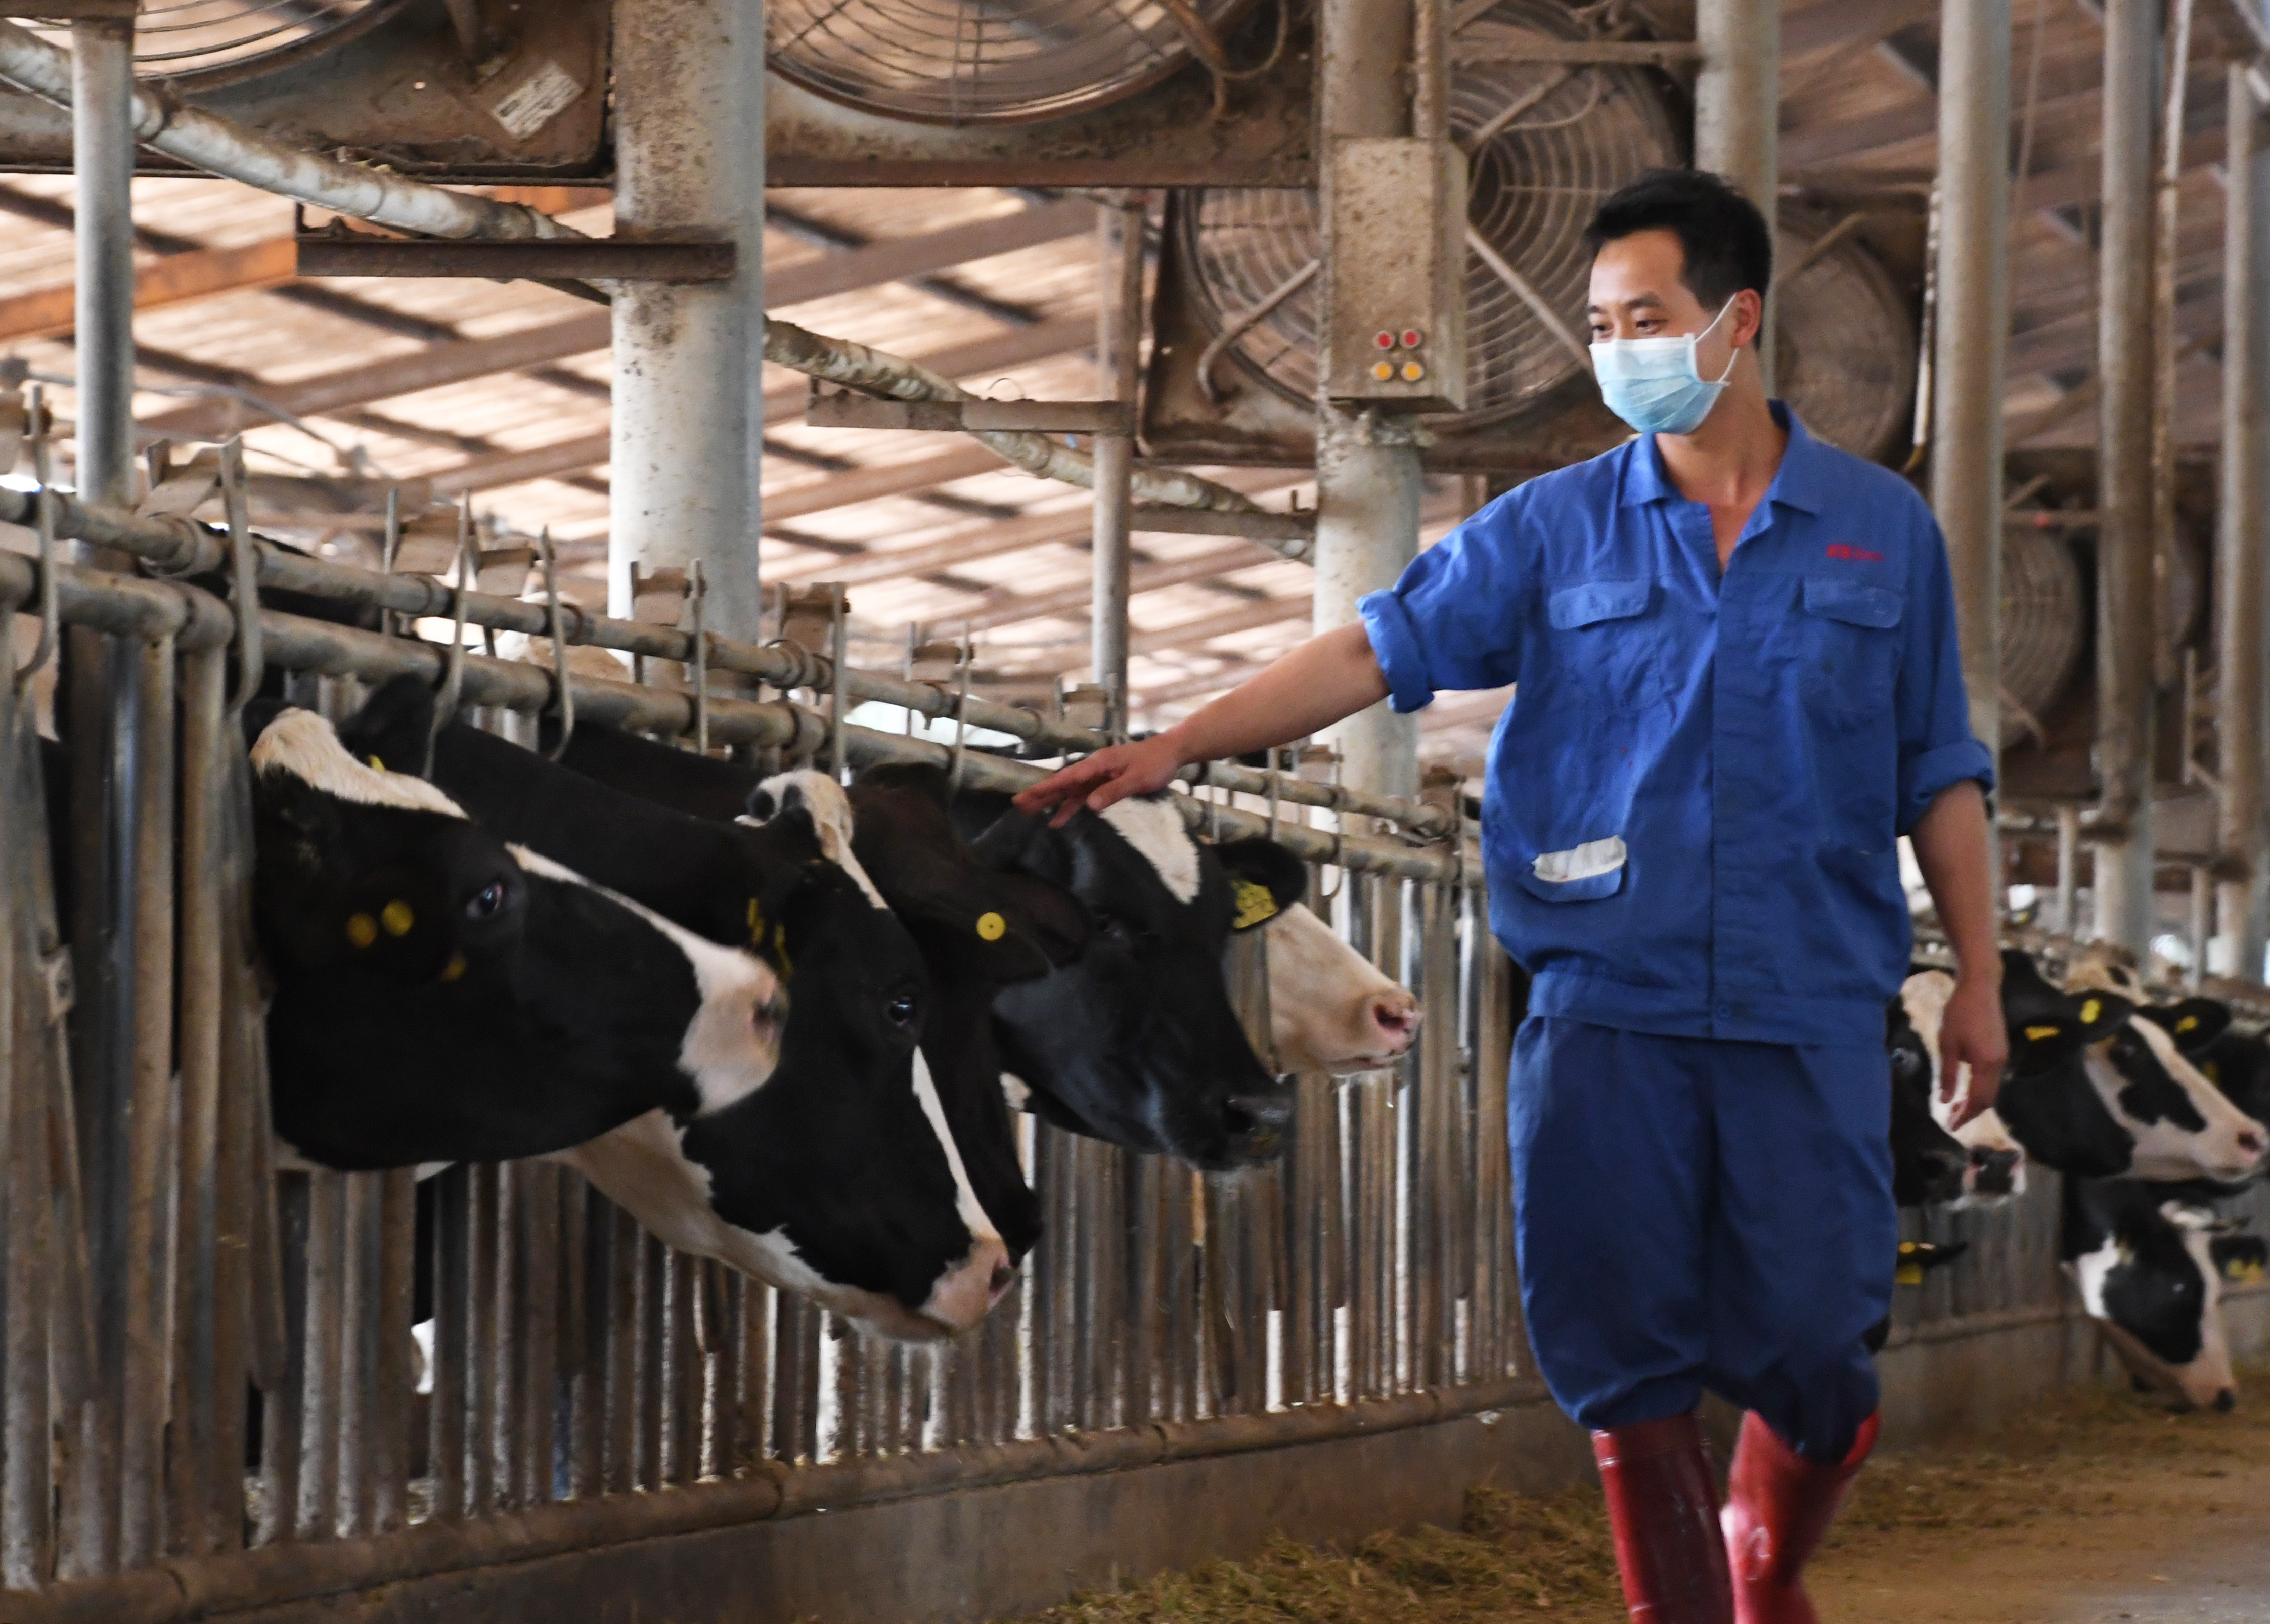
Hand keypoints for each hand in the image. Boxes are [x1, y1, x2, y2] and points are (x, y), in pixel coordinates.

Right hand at [1012, 735, 1184, 826]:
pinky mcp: (1106, 782)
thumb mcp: (1136, 779)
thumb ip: (1113, 792)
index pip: (1066, 778)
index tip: (1025, 796)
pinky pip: (1084, 796)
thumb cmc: (1155, 763)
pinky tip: (1060, 819)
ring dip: (1053, 802)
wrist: (1172, 752)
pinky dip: (1071, 807)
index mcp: (1098, 764)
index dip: (1045, 788)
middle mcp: (1094, 768)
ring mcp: (1099, 776)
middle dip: (1041, 795)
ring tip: (1031, 814)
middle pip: (1063, 783)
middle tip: (1018, 806)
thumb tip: (1089, 806)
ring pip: (1071, 791)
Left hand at [1938, 973, 2007, 1127]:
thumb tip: (1946, 1101)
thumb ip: (1948, 1075)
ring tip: (1957, 1109)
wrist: (1980, 987)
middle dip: (1971, 1112)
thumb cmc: (1959, 1013)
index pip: (1978, 1100)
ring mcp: (2002, 1055)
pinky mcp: (2000, 1048)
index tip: (1952, 1127)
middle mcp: (1999, 1063)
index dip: (1966, 1116)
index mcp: (1986, 1064)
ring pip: (1991, 1088)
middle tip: (1953, 1122)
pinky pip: (1991, 1077)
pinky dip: (1980, 1088)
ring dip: (1976, 1101)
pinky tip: (1967, 1088)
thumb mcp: (1947, 1044)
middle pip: (1988, 1098)